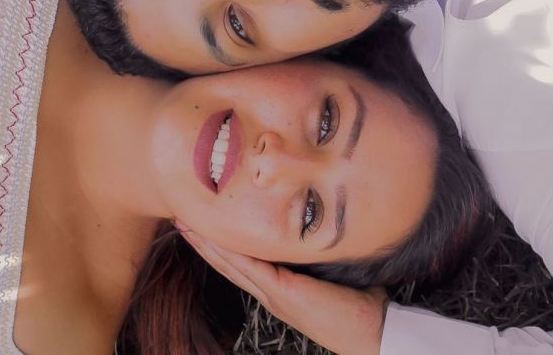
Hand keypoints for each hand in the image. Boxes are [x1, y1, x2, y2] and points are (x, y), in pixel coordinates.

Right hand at [179, 225, 387, 354]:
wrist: (371, 330)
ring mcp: (273, 294)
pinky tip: (213, 236)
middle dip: (203, 242)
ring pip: (231, 264)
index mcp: (279, 290)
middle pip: (227, 264)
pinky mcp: (282, 290)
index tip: (203, 226)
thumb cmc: (359, 304)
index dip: (220, 247)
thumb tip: (319, 229)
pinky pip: (248, 266)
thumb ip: (317, 256)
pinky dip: (229, 251)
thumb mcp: (331, 273)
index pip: (241, 265)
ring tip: (186, 224)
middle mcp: (270, 293)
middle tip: (181, 220)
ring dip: (207, 244)